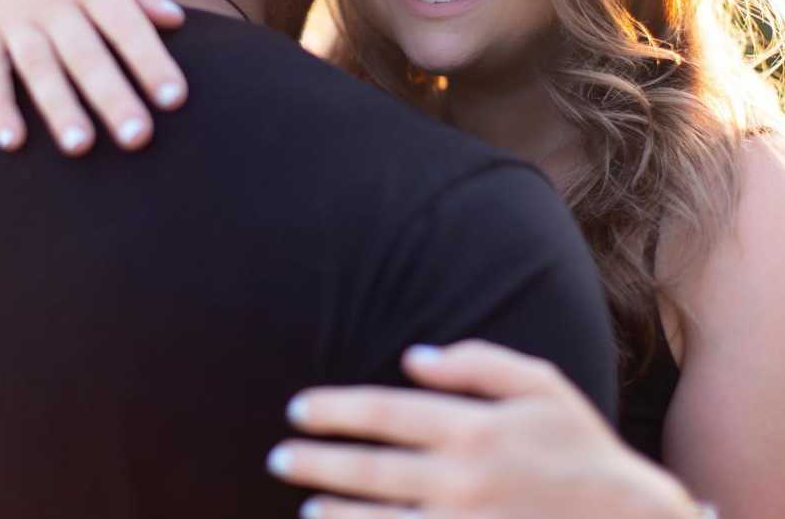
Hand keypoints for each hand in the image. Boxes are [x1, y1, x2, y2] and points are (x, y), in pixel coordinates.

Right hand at [0, 0, 187, 153]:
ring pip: (38, 68)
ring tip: (80, 147)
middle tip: (138, 137)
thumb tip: (176, 20)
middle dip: (112, 97)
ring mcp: (14, 14)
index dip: (152, 63)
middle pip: (87, 56)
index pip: (129, 27)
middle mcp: (53, 0)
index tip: (176, 99)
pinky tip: (13, 141)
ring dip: (58, 108)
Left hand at [268, 341, 698, 518]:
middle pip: (371, 468)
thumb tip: (412, 357)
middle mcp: (463, 479)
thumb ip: (476, 362)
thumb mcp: (541, 385)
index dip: (334, 409)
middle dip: (316, 460)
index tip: (297, 408)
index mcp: (474, 428)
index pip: (384, 412)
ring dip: (335, 513)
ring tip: (303, 505)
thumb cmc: (582, 448)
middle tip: (277, 456)